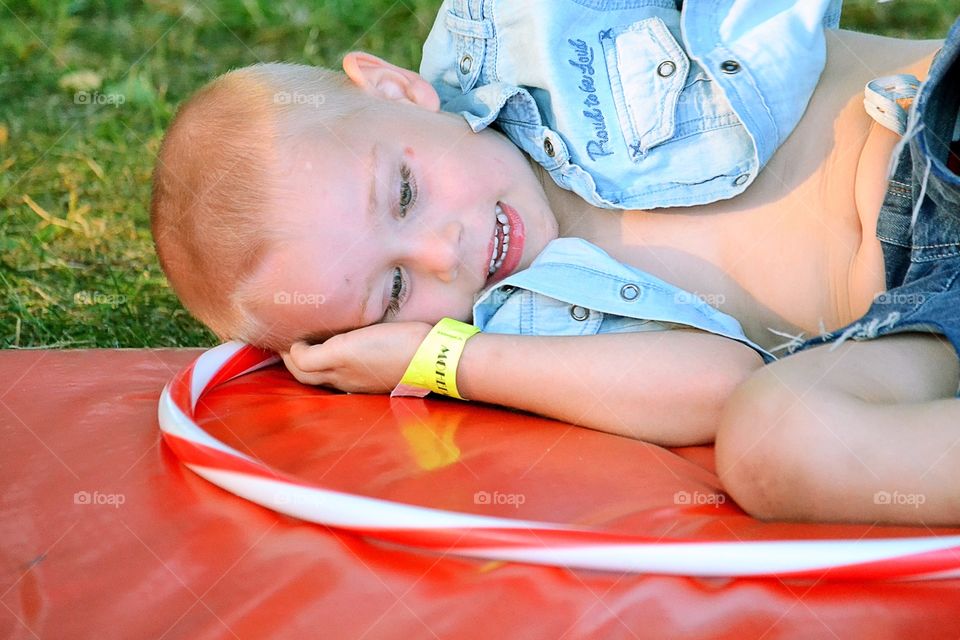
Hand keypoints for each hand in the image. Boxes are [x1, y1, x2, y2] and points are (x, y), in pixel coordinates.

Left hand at [281, 321, 432, 393]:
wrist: (436, 356)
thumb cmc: (393, 348)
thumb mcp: (346, 349)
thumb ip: (316, 356)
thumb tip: (294, 353)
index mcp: (338, 373)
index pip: (300, 368)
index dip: (286, 352)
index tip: (280, 333)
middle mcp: (349, 379)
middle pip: (312, 372)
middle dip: (296, 357)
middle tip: (289, 335)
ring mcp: (366, 377)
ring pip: (330, 370)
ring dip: (315, 357)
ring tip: (310, 338)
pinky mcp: (381, 370)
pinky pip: (349, 367)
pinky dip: (335, 357)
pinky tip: (343, 344)